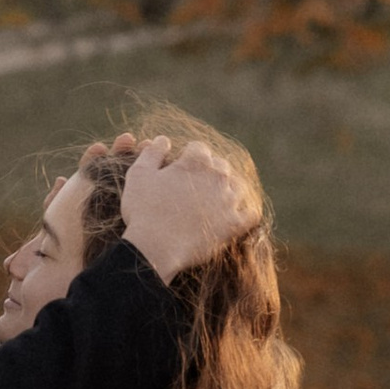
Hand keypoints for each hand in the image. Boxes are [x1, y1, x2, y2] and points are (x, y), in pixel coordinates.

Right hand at [117, 133, 252, 280]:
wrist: (155, 248)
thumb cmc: (143, 211)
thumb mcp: (138, 174)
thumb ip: (152, 152)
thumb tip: (163, 140)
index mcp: (196, 160)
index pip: (199, 149)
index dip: (188, 157)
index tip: (179, 170)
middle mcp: (217, 176)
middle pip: (220, 165)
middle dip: (208, 172)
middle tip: (194, 188)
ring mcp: (229, 200)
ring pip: (238, 186)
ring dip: (228, 190)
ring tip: (213, 202)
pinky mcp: (234, 224)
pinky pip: (251, 214)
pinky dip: (245, 213)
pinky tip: (235, 216)